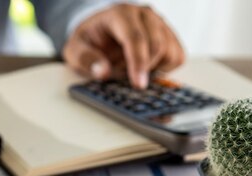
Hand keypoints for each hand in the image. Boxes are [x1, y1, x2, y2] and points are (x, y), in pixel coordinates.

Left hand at [63, 3, 184, 88]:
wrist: (97, 31)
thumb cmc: (88, 40)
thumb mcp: (74, 50)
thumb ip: (85, 60)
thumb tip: (103, 71)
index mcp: (120, 14)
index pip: (135, 38)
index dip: (138, 63)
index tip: (138, 84)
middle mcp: (144, 14)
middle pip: (156, 46)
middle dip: (141, 69)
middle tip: (121, 74)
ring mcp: (160, 23)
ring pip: (170, 52)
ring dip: (152, 69)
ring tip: (130, 67)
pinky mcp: (169, 35)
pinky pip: (176, 57)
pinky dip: (162, 68)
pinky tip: (144, 67)